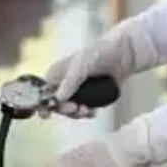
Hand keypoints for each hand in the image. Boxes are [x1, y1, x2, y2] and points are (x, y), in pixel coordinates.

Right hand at [41, 18, 160, 118]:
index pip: (43, 92)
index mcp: (57, 73)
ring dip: (76, 113)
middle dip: (64, 109)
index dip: (43, 103)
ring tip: (86, 110)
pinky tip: (93, 111)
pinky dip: (86, 113)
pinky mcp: (90, 97)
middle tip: (75, 108)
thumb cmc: (99, 53)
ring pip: (70, 109)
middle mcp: (64, 83)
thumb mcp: (81, 65)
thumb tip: (58, 98)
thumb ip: (70, 82)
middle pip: (56, 104)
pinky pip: (84, 110)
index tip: (47, 113)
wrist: (124, 54)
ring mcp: (78, 91)